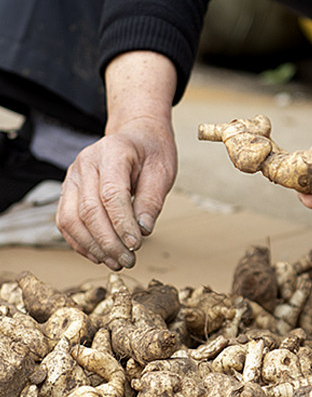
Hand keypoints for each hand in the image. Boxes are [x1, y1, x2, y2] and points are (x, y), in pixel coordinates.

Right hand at [56, 115, 176, 270]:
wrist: (136, 134)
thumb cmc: (151, 152)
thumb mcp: (162, 171)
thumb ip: (152, 200)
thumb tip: (143, 231)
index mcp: (112, 151)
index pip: (111, 194)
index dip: (122, 223)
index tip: (137, 245)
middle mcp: (86, 163)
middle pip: (89, 209)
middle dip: (108, 241)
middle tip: (128, 260)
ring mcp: (72, 176)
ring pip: (71, 218)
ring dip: (92, 246)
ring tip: (116, 262)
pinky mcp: (68, 190)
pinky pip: (65, 220)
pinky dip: (80, 242)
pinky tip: (100, 255)